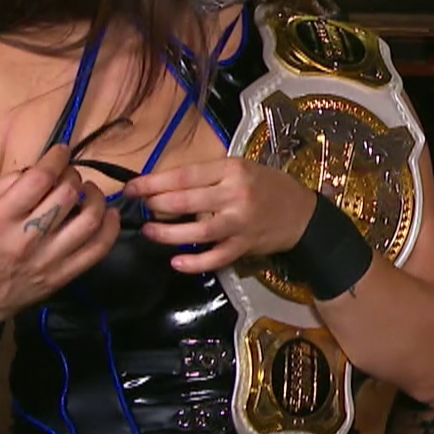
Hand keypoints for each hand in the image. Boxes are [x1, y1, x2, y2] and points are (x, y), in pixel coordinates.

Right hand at [0, 144, 119, 323]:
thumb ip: (0, 186)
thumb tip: (34, 169)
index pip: (38, 180)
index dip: (56, 159)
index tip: (61, 151)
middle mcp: (26, 240)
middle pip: (66, 195)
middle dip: (73, 176)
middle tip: (69, 173)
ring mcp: (49, 260)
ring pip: (89, 220)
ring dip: (96, 198)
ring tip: (88, 191)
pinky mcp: (64, 275)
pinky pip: (98, 249)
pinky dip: (110, 227)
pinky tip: (107, 214)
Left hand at [123, 157, 318, 273]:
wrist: (302, 213)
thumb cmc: (266, 186)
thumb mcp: (239, 170)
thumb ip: (207, 178)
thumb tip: (163, 186)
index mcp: (231, 170)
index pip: (184, 175)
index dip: (153, 182)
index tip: (131, 188)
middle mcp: (235, 194)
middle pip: (186, 201)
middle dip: (156, 205)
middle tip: (139, 208)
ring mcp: (241, 223)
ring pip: (198, 231)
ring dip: (168, 234)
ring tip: (149, 232)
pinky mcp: (245, 246)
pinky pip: (216, 257)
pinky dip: (195, 263)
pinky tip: (177, 262)